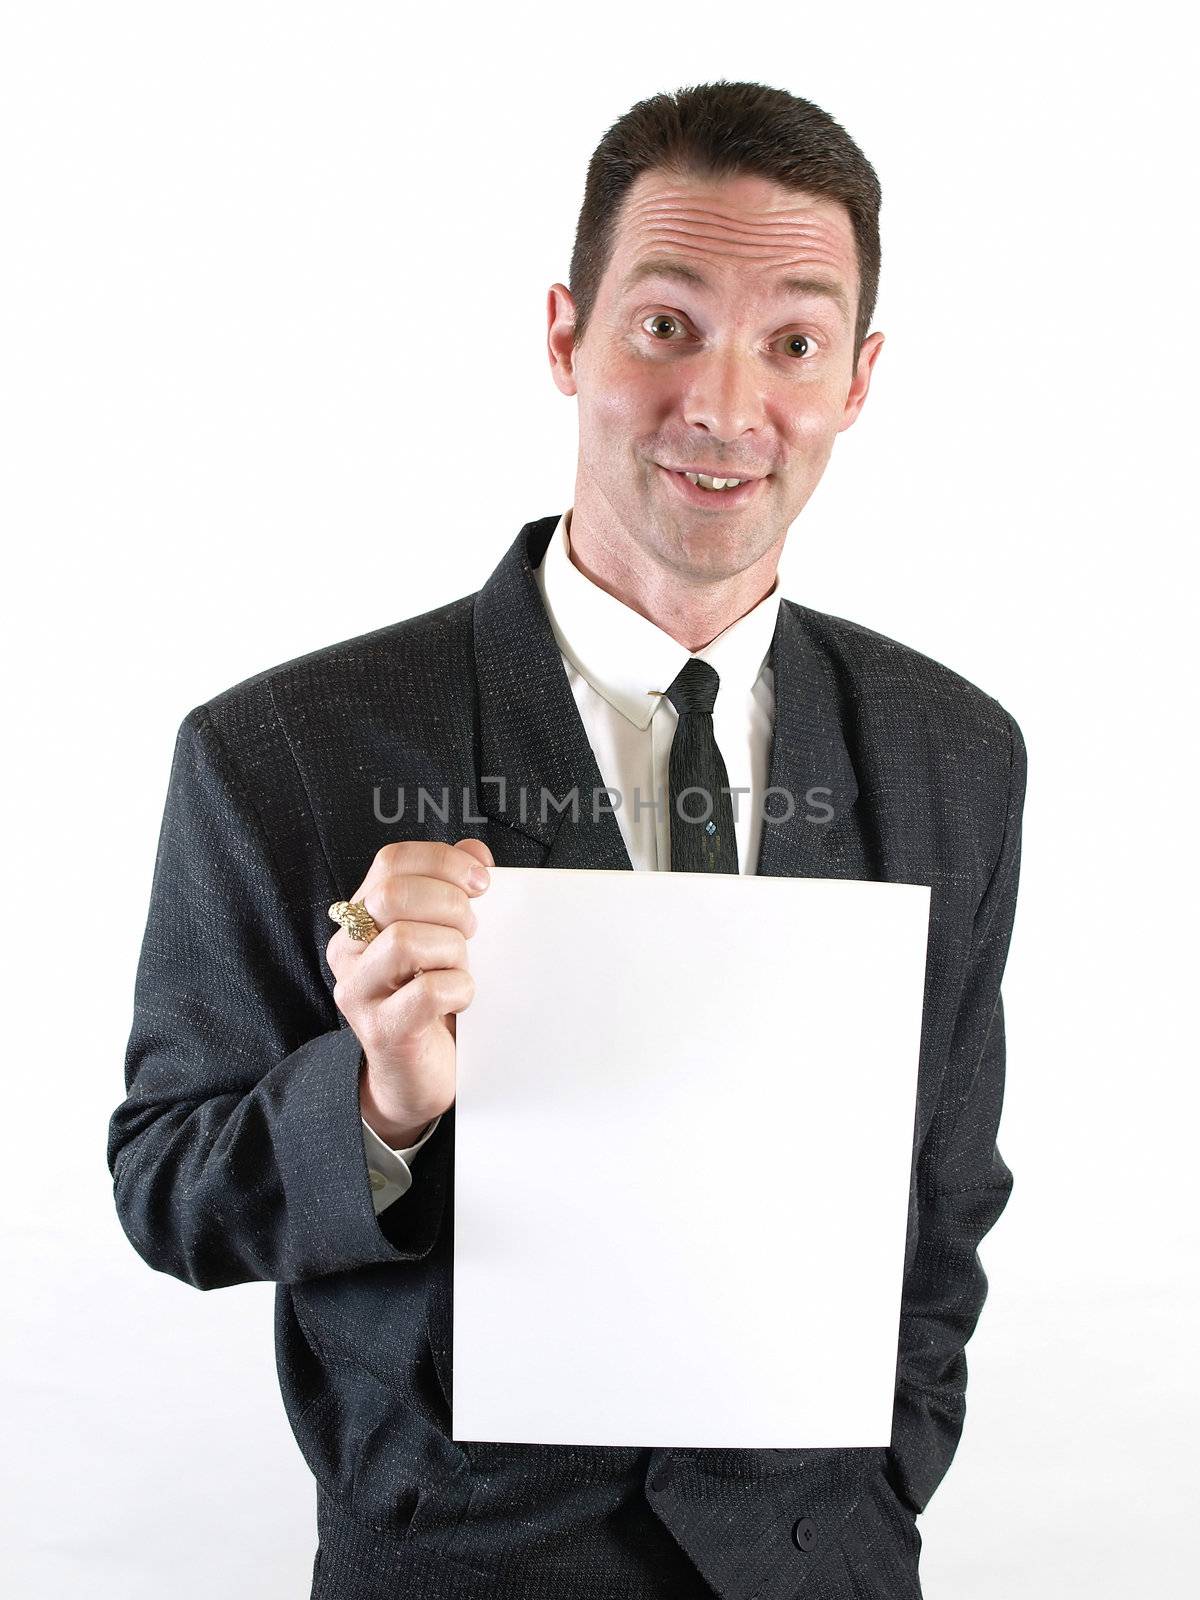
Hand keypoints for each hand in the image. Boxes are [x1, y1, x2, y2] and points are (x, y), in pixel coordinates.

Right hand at [326, 838, 493, 1142]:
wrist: (416, 1076)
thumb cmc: (432, 1000)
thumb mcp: (445, 937)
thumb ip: (455, 890)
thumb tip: (475, 851)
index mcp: (363, 916)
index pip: (391, 861)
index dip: (442, 862)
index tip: (481, 882)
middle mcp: (350, 949)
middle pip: (392, 893)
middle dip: (450, 904)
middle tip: (472, 931)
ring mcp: (359, 990)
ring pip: (405, 940)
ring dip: (453, 949)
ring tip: (462, 967)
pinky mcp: (382, 1029)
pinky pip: (426, 992)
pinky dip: (459, 988)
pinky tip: (463, 998)